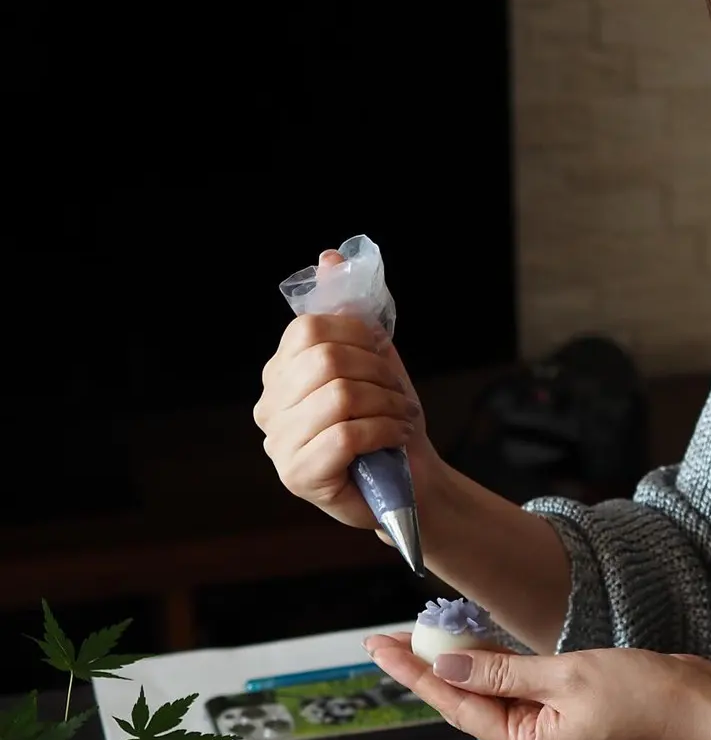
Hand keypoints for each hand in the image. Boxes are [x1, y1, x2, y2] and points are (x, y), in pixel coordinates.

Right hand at [254, 251, 442, 530]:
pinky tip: (396, 436)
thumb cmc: (388, 422)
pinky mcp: (299, 477)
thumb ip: (349, 312)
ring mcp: (279, 445)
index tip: (382, 353)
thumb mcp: (373, 360)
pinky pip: (346, 434)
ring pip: (338, 396)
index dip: (355, 334)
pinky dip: (384, 429)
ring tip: (400, 417)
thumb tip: (330, 257)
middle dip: (376, 372)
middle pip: (323, 360)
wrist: (412, 481)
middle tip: (398, 394)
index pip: (306, 330)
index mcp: (278, 375)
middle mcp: (269, 408)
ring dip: (386, 403)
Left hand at [361, 637, 710, 739]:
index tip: (379, 648)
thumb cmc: (641, 693)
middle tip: (386, 638)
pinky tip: (471, 647)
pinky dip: (491, 667)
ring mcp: (549, 730)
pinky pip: (516, 689)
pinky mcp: (566, 712)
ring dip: (456, 666)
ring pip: (488, 694)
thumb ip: (501, 671)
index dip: (415, 674)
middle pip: (465, 703)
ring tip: (418, 636)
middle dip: (426, 669)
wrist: (697, 704)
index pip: (455, 705)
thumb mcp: (565, 675)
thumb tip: (445, 666)